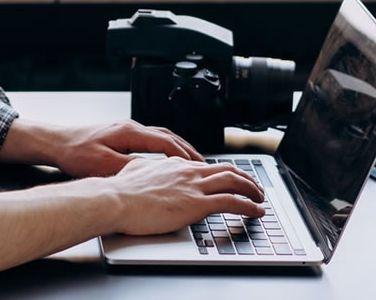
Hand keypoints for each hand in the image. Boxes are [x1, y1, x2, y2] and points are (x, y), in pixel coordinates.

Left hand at [0, 118, 203, 177]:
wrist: (55, 143)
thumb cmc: (74, 153)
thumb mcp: (104, 165)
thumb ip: (130, 168)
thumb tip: (153, 174)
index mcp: (130, 132)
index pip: (166, 142)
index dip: (184, 155)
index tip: (199, 167)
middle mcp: (130, 127)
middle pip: (168, 136)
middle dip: (187, 150)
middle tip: (203, 165)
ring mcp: (125, 130)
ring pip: (160, 136)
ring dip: (177, 148)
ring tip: (191, 162)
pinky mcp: (120, 135)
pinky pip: (150, 140)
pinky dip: (164, 149)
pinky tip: (166, 159)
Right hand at [107, 156, 266, 234]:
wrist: (115, 199)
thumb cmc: (119, 191)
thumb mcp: (134, 171)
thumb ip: (145, 168)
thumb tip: (144, 168)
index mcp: (174, 165)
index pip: (207, 166)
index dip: (223, 172)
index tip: (230, 179)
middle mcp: (188, 171)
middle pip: (227, 169)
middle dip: (245, 178)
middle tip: (254, 187)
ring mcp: (193, 186)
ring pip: (235, 182)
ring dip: (252, 190)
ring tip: (260, 199)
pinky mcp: (196, 204)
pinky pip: (232, 202)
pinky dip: (249, 206)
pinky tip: (256, 211)